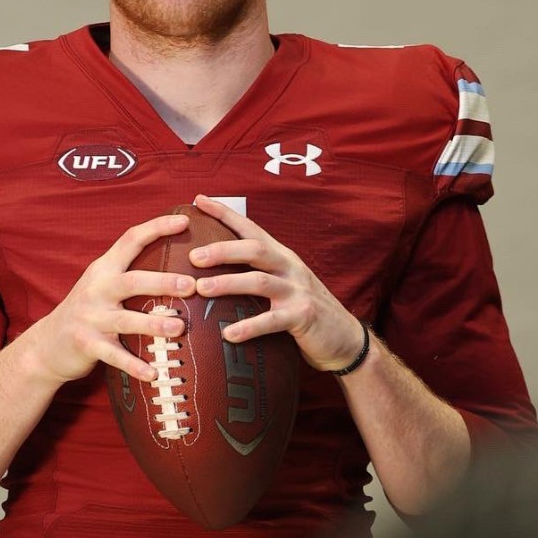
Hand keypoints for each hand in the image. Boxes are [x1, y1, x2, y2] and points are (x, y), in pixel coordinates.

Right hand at [22, 212, 197, 385]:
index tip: (184, 221)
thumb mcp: (102, 285)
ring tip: (179, 328)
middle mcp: (96, 290)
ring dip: (153, 323)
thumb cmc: (87, 312)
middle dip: (163, 282)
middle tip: (191, 285)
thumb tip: (178, 264)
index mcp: (104, 269)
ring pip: (125, 320)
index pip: (130, 240)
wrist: (46, 344)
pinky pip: (114, 356)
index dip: (157, 228)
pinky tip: (153, 373)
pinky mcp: (86, 344)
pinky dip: (134, 365)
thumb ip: (130, 273)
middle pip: (132, 281)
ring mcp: (90, 318)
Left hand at [187, 194, 362, 372]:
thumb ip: (256, 273)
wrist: (344, 337)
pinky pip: (272, 320)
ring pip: (259, 281)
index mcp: (281, 256)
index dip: (225, 213)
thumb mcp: (283, 284)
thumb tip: (212, 274)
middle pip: (254, 249)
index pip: (251, 228)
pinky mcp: (303, 316)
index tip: (198, 200)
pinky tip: (229, 334)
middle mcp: (290, 267)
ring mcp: (298, 291)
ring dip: (228, 283)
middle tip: (193, 257)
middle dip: (222, 250)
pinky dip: (249, 326)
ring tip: (202, 290)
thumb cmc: (304, 311)